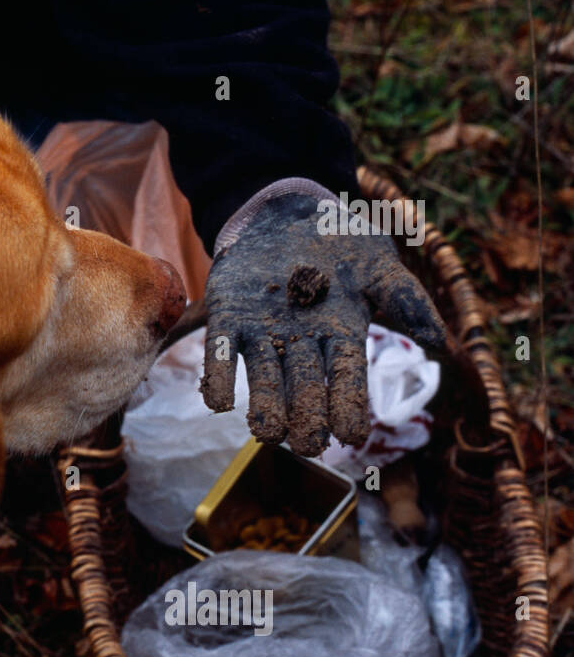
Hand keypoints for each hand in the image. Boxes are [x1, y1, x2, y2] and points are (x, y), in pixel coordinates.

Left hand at [199, 181, 446, 456]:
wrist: (287, 211)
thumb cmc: (340, 243)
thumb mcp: (379, 266)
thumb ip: (407, 300)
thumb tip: (439, 341)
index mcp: (339, 336)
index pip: (347, 380)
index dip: (349, 408)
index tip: (352, 436)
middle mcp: (299, 344)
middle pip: (305, 389)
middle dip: (306, 419)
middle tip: (306, 445)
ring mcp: (261, 333)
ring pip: (263, 379)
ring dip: (265, 407)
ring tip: (266, 434)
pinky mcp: (227, 319)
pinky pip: (219, 352)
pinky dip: (217, 377)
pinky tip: (218, 402)